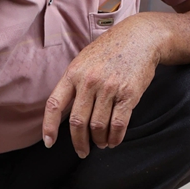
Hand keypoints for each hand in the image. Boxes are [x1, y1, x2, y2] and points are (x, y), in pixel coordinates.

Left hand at [42, 14, 162, 156]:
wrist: (140, 38)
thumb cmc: (110, 50)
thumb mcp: (84, 60)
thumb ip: (73, 82)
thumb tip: (64, 111)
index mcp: (73, 73)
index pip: (55, 104)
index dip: (49, 126)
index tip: (49, 142)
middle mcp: (89, 81)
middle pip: (78, 122)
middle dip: (79, 142)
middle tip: (82, 151)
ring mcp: (109, 88)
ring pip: (98, 126)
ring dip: (99, 140)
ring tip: (101, 144)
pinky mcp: (129, 94)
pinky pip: (118, 124)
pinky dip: (115, 138)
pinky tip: (113, 141)